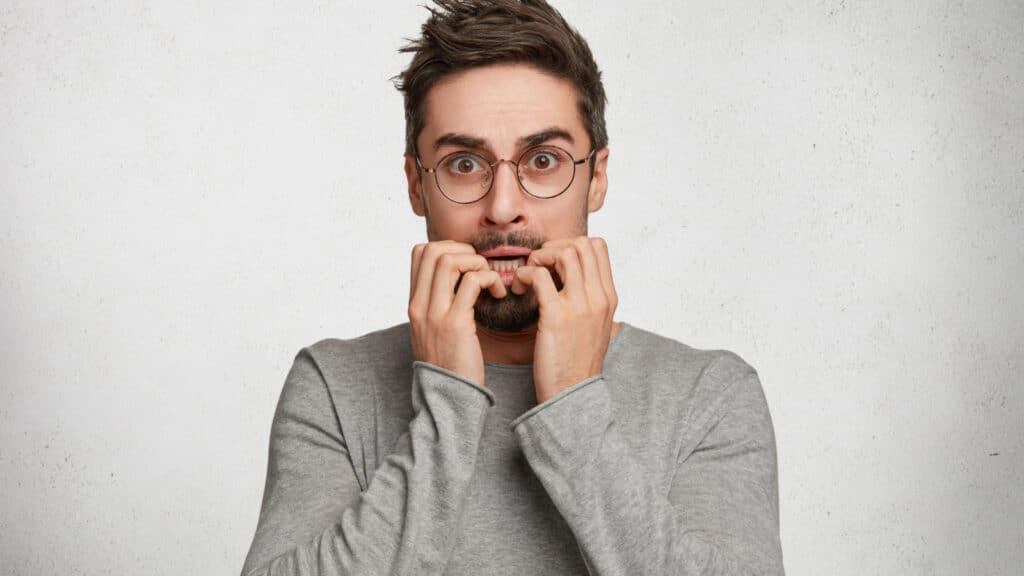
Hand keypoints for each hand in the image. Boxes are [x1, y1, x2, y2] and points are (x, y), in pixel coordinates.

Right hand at [408, 240, 506, 385]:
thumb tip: (458, 281)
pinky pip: (472, 282)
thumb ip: (439, 305)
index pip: (419, 253)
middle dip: (464, 250)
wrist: (447, 399)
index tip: (468, 265)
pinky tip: (498, 294)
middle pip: (434, 250)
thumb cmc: (449, 365)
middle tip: (481, 269)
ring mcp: (434, 314)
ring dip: (477, 263)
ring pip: (450, 260)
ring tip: (491, 281)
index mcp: (414, 304)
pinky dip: (490, 279)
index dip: (447, 248)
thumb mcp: (433, 331)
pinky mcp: (455, 324)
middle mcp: (419, 305)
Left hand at [511, 236, 617, 402]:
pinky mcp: (556, 317)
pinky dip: (525, 275)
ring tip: (529, 275)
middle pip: (581, 244)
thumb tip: (574, 276)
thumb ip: (590, 299)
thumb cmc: (577, 361)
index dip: (571, 245)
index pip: (598, 247)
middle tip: (538, 265)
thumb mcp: (595, 325)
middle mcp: (598, 297)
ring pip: (563, 253)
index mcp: (609, 297)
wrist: (572, 394)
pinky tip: (518, 289)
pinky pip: (539, 275)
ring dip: (539, 257)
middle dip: (554, 247)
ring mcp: (579, 306)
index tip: (554, 263)